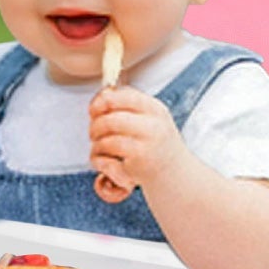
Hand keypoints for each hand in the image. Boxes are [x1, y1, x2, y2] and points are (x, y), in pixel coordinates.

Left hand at [88, 87, 183, 204]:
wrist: (175, 173)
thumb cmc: (156, 144)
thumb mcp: (149, 118)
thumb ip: (127, 106)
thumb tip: (102, 95)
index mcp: (155, 110)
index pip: (123, 97)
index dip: (102, 102)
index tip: (93, 110)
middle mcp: (153, 127)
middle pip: (110, 120)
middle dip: (95, 127)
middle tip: (94, 134)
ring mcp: (146, 147)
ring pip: (106, 142)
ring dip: (96, 146)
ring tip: (99, 149)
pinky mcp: (138, 166)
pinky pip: (106, 160)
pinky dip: (99, 161)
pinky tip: (104, 162)